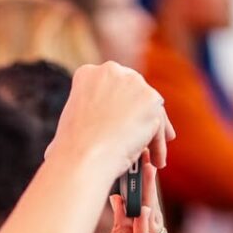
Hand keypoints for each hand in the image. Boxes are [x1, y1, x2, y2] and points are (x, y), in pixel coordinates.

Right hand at [48, 62, 175, 180]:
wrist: (85, 156)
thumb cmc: (72, 149)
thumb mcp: (72, 121)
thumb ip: (88, 114)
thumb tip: (90, 131)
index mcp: (88, 74)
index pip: (112, 86)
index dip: (120, 103)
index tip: (123, 117)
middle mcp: (112, 72)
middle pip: (135, 92)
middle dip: (140, 112)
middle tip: (142, 132)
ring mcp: (134, 84)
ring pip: (151, 109)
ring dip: (154, 131)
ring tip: (152, 153)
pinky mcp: (152, 101)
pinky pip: (160, 126)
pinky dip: (159, 145)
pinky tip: (156, 160)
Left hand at [86, 156, 176, 232]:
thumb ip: (117, 231)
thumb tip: (116, 199)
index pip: (138, 207)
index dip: (134, 185)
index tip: (130, 159)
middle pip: (150, 209)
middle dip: (145, 183)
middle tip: (142, 154)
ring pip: (155, 223)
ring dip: (147, 198)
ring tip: (143, 172)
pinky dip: (146, 232)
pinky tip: (140, 215)